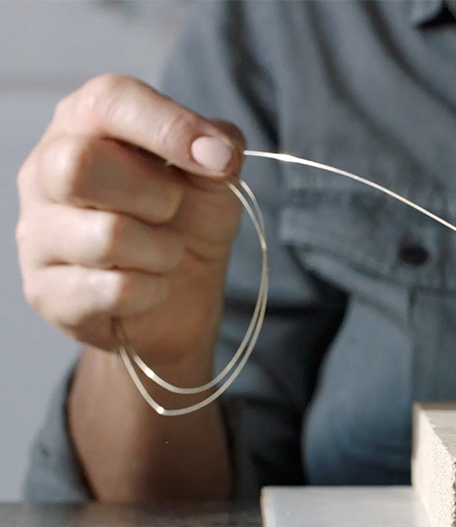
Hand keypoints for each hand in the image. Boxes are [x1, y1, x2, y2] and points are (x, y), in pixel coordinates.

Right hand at [16, 74, 245, 367]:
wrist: (180, 300)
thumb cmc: (188, 223)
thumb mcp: (216, 179)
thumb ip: (220, 148)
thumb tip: (218, 148)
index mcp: (84, 125)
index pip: (108, 100)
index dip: (168, 125)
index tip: (219, 158)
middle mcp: (45, 172)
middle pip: (79, 165)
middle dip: (156, 195)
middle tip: (173, 209)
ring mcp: (37, 234)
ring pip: (106, 237)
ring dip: (163, 251)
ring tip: (165, 253)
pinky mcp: (44, 292)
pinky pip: (112, 290)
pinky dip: (152, 290)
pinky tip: (149, 287)